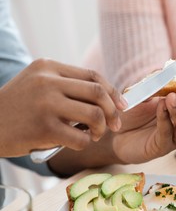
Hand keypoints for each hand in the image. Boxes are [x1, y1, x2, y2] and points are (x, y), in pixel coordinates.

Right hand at [0, 59, 126, 156]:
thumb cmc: (18, 106)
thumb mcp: (38, 83)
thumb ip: (67, 85)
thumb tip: (107, 97)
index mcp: (49, 67)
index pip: (93, 76)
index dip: (113, 92)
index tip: (122, 106)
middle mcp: (48, 82)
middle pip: (98, 92)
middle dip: (114, 111)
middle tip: (116, 124)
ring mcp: (45, 104)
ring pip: (94, 114)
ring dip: (101, 128)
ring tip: (95, 134)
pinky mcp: (42, 128)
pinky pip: (79, 137)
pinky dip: (85, 142)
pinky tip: (79, 143)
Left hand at [48, 65, 175, 175]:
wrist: (116, 133)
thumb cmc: (134, 111)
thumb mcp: (142, 90)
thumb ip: (154, 81)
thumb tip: (165, 68)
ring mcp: (175, 135)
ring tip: (171, 97)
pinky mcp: (162, 147)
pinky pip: (167, 133)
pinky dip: (165, 119)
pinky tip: (160, 107)